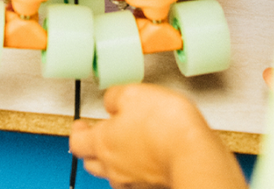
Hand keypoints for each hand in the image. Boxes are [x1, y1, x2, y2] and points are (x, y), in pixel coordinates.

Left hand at [69, 84, 246, 188]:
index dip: (77, 131)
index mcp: (103, 143)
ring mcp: (136, 182)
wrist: (197, 155)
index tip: (80, 123)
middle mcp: (115, 168)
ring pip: (114, 175)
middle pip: (92, 162)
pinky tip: (148, 157)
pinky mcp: (156, 186)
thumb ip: (114, 97)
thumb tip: (111, 103)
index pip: (76, 143)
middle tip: (98, 134)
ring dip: (115, 161)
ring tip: (125, 145)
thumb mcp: (133, 93)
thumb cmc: (165, 126)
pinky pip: (138, 181)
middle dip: (92, 148)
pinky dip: (138, 170)